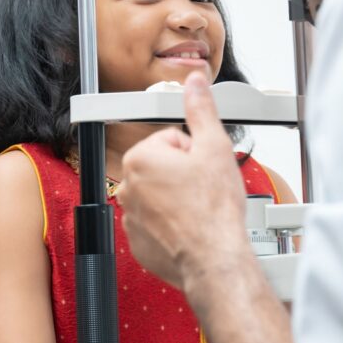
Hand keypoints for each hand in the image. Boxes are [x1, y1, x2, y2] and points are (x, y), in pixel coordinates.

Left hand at [117, 71, 250, 289]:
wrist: (215, 259)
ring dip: (179, 198)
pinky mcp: (138, 242)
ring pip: (161, 194)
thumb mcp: (214, 147)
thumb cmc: (214, 209)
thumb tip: (195, 83)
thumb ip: (201, 109)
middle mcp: (128, 187)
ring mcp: (130, 216)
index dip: (194, 152)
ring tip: (199, 210)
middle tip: (204, 190)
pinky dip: (172, 224)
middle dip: (185, 174)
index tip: (204, 168)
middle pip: (164, 166)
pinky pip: (156, 222)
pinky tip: (191, 228)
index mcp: (140, 158)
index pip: (171, 140)